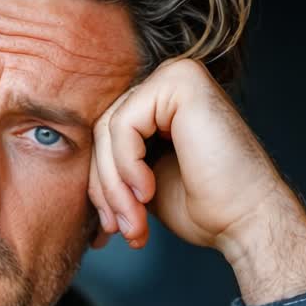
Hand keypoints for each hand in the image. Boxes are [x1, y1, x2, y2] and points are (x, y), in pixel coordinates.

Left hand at [87, 58, 305, 305]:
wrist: (248, 220)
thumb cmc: (204, 205)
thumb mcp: (140, 182)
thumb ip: (110, 162)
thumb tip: (57, 158)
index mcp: (158, 102)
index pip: (101, 136)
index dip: (98, 184)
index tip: (107, 226)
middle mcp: (166, 81)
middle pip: (100, 131)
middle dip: (103, 188)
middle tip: (118, 229)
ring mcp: (175, 76)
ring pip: (107, 131)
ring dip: (114, 185)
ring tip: (132, 222)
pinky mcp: (180, 82)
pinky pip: (124, 125)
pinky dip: (127, 166)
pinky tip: (147, 192)